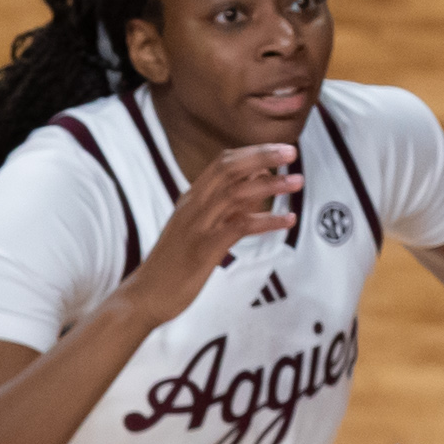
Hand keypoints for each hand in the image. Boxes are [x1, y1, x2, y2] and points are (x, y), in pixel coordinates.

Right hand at [122, 144, 302, 323]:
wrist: (146, 294)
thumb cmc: (176, 262)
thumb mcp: (200, 226)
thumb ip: (227, 206)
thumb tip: (258, 183)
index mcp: (192, 199)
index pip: (222, 163)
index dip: (253, 152)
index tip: (280, 148)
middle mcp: (193, 206)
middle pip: (229, 169)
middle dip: (262, 156)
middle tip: (292, 152)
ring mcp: (198, 225)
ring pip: (236, 193)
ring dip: (270, 185)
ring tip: (297, 182)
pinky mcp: (204, 248)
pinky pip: (239, 226)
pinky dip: (267, 220)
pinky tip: (288, 220)